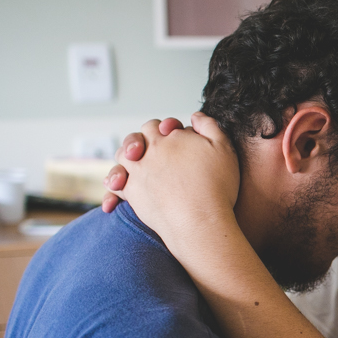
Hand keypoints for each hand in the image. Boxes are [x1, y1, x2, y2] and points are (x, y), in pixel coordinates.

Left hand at [106, 113, 240, 250]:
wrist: (200, 221)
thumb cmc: (216, 186)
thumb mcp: (224, 148)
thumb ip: (209, 126)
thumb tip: (195, 116)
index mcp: (168, 137)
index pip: (158, 125)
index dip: (164, 129)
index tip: (173, 137)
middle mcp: (149, 151)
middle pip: (136, 138)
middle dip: (140, 141)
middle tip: (151, 150)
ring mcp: (137, 172)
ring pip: (122, 157)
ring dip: (126, 158)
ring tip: (136, 164)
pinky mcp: (132, 194)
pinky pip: (115, 185)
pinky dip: (114, 185)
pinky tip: (119, 188)